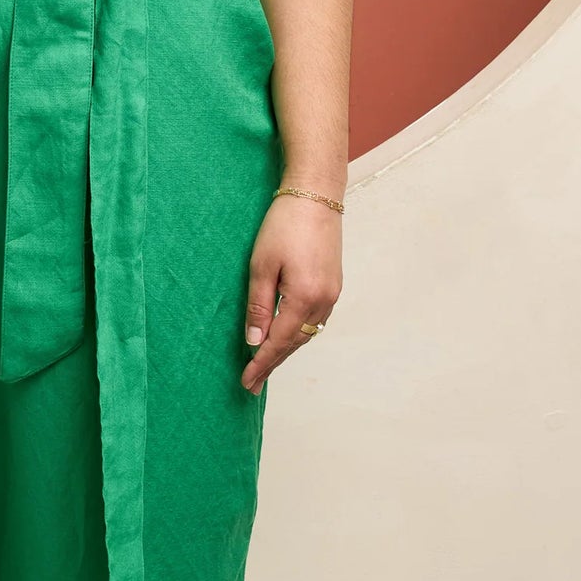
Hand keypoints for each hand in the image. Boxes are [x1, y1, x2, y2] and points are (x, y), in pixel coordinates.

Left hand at [241, 193, 342, 394]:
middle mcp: (324, 301)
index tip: (247, 383)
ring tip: (265, 364)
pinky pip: (315, 320)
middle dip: (272, 363)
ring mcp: (332, 294)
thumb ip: (259, 306)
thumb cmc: (284, 226)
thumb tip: (255, 341)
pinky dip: (298, 333)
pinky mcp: (334, 285)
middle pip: (295, 343)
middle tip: (252, 383)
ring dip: (286, 350)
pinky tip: (286, 336)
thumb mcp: (261, 266)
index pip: (278, 342)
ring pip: (307, 334)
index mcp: (304, 298)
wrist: (316, 197)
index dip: (261, 364)